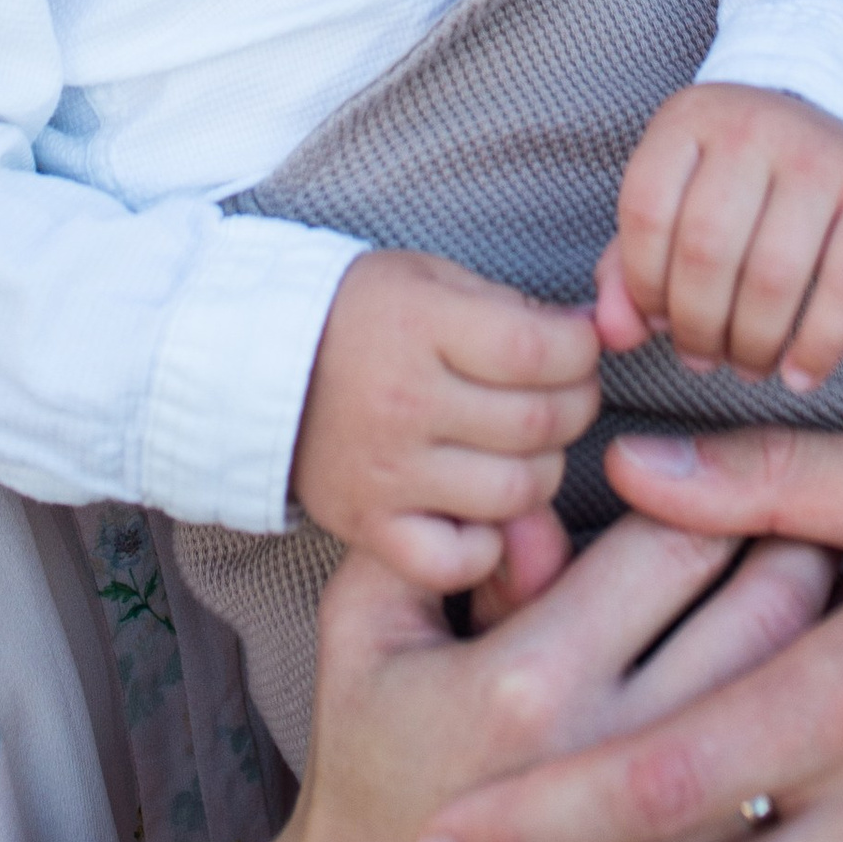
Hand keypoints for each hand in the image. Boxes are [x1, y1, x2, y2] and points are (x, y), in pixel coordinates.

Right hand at [0, 516, 839, 841]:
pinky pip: (800, 790)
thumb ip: (445, 539)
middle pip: (775, 606)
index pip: (681, 535)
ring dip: (836, 633)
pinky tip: (828, 701)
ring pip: (808, 702)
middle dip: (807, 541)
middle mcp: (618, 759)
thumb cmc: (368, 776)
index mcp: (532, 680)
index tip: (731, 477)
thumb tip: (541, 496)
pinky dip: (825, 734)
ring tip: (840, 593)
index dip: (723, 486)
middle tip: (814, 518)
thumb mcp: (367, 633)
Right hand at [292, 248, 599, 589]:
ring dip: (541, 471)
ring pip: (516, 493)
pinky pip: (456, 561)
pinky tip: (481, 511)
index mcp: (421, 325)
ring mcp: (388, 472)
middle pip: (541, 423)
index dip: (583, 351)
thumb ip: (511, 308)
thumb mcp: (431, 280)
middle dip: (574, 406)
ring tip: (522, 446)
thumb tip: (593, 337)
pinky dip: (485, 546)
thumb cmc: (356, 315)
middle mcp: (406, 402)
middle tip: (561, 395)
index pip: (542, 351)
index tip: (576, 348)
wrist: (249, 365)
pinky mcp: (369, 525)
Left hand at [597, 86, 842, 388]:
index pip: (645, 211)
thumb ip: (630, 263)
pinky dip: (816, 348)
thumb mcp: (678, 196)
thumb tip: (612, 335)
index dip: (643, 283)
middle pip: (706, 250)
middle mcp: (755, 127)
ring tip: (746, 365)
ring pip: (772, 277)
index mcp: (692, 118)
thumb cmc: (745, 181)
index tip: (656, 320)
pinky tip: (799, 375)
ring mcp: (823, 159)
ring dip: (752, 343)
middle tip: (702, 357)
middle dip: (697, 324)